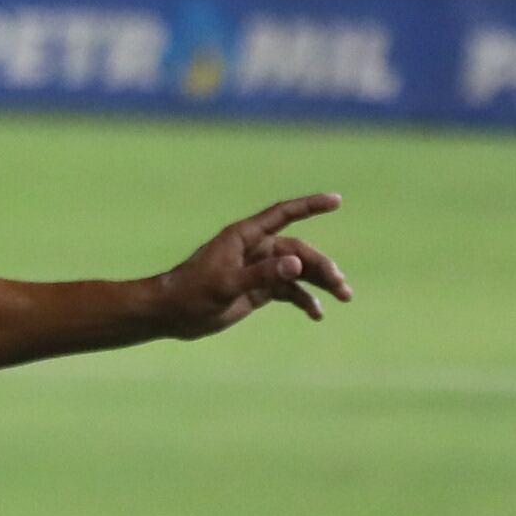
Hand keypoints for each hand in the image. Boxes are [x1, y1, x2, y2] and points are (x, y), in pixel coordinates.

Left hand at [153, 194, 351, 336]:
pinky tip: (316, 314)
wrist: (171, 314)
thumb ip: (261, 274)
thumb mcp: (227, 284)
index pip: (284, 214)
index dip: (310, 206)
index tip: (336, 201)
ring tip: (343, 296)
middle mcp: (255, 249)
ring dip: (320, 282)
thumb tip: (297, 265)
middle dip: (322, 266)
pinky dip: (304, 300)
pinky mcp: (258, 289)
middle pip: (298, 250)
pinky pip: (288, 290)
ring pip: (298, 271)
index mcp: (245, 236)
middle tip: (340, 286)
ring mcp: (258, 269)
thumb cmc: (191, 293)